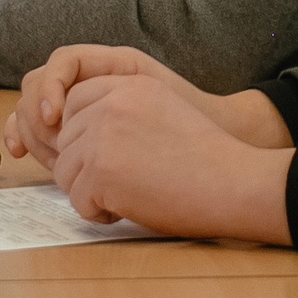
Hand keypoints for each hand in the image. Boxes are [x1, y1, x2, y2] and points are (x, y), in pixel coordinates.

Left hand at [46, 73, 292, 242]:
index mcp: (129, 85)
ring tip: (126, 196)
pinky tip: (129, 208)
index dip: (84, 134)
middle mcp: (111, 105)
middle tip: (121, 181)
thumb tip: (82, 133)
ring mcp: (102, 137)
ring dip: (89, 190)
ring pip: (65, 171)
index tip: (104, 155)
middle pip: (66, 139)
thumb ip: (125, 109)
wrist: (231, 182)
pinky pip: (77, 200)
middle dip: (85, 166)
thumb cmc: (206, 157)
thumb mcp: (164, 109)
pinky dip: (98, 213)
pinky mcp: (100, 172)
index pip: (75, 102)